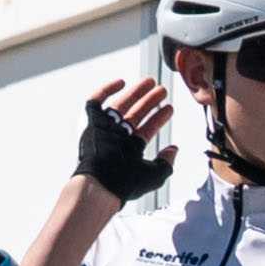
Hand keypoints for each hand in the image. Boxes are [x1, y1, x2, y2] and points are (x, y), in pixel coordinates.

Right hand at [78, 80, 175, 200]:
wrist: (103, 182)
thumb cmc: (126, 183)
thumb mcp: (155, 175)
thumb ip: (167, 162)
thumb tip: (173, 150)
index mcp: (129, 150)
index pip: (146, 130)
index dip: (158, 119)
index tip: (169, 109)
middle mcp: (116, 138)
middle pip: (134, 114)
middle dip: (149, 102)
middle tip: (161, 90)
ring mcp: (104, 129)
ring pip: (121, 106)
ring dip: (136, 93)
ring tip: (151, 83)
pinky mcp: (91, 122)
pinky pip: (95, 102)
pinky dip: (106, 90)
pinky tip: (122, 82)